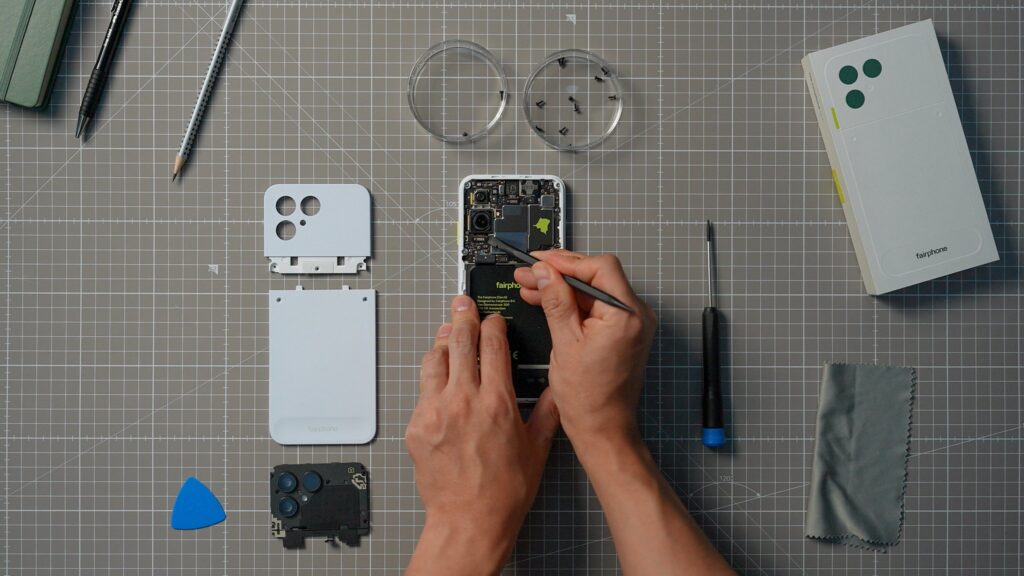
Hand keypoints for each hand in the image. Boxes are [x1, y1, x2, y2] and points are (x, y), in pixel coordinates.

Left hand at [405, 295, 559, 574]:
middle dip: (462, 317)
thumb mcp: (537, 447)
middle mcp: (463, 401)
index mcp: (496, 402)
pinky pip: (422, 389)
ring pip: (434, 360)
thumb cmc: (503, 491)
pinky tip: (439, 374)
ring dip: (442, 341)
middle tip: (463, 304)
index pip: (492, 345)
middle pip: (458, 341)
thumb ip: (546, 411)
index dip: (493, 324)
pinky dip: (432, 376)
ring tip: (447, 332)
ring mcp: (435, 412)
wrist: (469, 520)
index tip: (494, 318)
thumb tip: (555, 389)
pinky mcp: (417, 426)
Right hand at [514, 251, 655, 451]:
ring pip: (594, 290)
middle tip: (529, 273)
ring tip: (530, 286)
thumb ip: (556, 302)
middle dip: (560, 272)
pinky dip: (572, 303)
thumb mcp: (565, 343)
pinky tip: (547, 300)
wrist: (603, 427)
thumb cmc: (589, 398)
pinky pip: (596, 306)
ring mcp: (631, 323)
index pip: (600, 267)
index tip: (541, 262)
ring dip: (562, 287)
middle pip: (597, 275)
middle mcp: (636, 315)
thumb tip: (545, 274)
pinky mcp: (622, 331)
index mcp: (626, 315)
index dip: (567, 261)